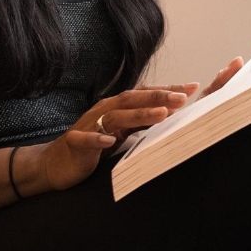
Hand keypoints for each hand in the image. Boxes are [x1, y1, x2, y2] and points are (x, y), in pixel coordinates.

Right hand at [29, 57, 245, 192]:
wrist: (57, 163)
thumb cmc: (95, 146)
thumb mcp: (124, 133)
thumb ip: (144, 123)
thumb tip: (175, 116)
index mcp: (118, 107)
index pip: (147, 94)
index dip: (169, 90)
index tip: (194, 86)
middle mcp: (105, 110)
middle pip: (134, 99)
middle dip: (159, 97)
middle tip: (184, 98)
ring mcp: (89, 125)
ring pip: (115, 116)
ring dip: (139, 114)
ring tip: (161, 115)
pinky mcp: (75, 142)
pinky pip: (86, 139)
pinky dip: (97, 139)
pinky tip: (110, 142)